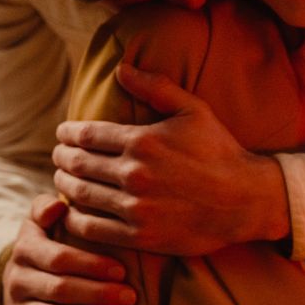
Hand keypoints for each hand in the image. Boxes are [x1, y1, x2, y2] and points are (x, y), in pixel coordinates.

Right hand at [3, 196, 136, 304]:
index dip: (91, 265)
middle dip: (97, 294)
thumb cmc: (48, 245)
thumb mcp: (43, 221)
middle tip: (130, 298)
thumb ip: (47, 208)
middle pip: (58, 289)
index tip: (123, 270)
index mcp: (25, 249)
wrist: (22, 276)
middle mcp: (17, 280)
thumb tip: (59, 204)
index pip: (59, 258)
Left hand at [52, 64, 290, 252]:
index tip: (63, 133)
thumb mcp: (194, 110)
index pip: (86, 135)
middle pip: (77, 163)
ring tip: (63, 179)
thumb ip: (156, 87)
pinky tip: (72, 211)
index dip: (68, 133)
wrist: (246, 200)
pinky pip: (91, 228)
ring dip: (64, 184)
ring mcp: (135, 207)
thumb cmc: (220, 151)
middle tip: (58, 156)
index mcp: (142, 141)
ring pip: (80, 194)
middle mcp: (134, 173)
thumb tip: (121, 69)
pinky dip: (74, 218)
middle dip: (62, 157)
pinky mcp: (140, 235)